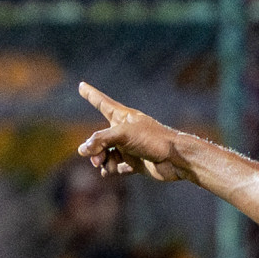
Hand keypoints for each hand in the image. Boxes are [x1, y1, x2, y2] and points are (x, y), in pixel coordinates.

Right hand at [76, 82, 191, 181]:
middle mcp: (125, 131)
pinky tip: (107, 172)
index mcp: (123, 117)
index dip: (91, 94)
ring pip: (106, 153)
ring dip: (101, 160)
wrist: (176, 159)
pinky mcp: (135, 163)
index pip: (102, 103)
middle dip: (93, 147)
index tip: (81, 85)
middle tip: (92, 157)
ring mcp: (130, 147)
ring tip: (103, 165)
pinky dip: (110, 169)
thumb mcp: (123, 134)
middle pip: (99, 137)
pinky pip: (116, 166)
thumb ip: (101, 140)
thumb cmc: (153, 140)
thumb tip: (83, 151)